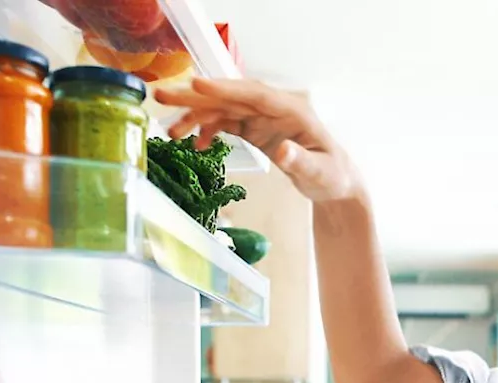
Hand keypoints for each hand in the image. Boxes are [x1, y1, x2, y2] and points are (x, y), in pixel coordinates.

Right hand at [153, 77, 362, 202]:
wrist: (333, 183)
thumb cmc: (332, 176)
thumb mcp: (320, 173)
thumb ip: (301, 161)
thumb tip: (282, 151)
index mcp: (292, 110)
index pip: (254, 94)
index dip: (225, 89)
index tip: (197, 85)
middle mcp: (274, 108)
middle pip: (231, 97)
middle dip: (197, 97)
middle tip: (163, 95)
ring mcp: (263, 117)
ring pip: (223, 109)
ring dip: (196, 116)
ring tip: (171, 130)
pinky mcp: (255, 129)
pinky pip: (226, 123)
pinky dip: (208, 131)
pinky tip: (195, 145)